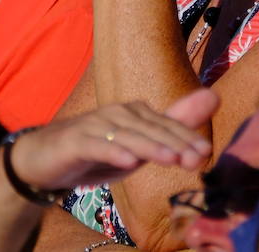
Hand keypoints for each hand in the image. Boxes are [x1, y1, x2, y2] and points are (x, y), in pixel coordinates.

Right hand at [10, 90, 217, 190]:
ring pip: (128, 136)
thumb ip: (173, 125)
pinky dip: (113, 152)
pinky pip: (97, 146)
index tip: (206, 152)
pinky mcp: (76, 141)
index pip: (166, 125)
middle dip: (175, 143)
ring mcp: (95, 125)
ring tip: (171, 159)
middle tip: (197, 158)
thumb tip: (214, 96)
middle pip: (150, 129)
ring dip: (150, 147)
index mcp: (134, 113)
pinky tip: (127, 162)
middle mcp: (117, 114)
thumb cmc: (97, 151)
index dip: (186, 137)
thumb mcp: (138, 145)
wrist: (45, 159)